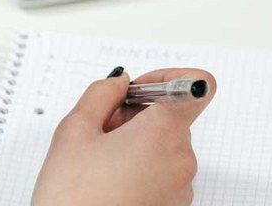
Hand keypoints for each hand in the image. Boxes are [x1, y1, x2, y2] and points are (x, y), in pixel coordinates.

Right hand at [32, 68, 215, 205]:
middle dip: (137, 116)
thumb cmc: (73, 196)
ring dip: (137, 142)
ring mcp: (181, 185)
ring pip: (165, 144)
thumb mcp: (75, 129)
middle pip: (171, 117)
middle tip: (102, 130)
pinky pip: (163, 171)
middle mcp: (182, 158)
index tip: (142, 86)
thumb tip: (119, 83)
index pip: (197, 85)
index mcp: (163, 132)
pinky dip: (141, 166)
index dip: (168, 78)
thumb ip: (101, 93)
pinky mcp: (174, 204)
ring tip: (101, 160)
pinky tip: (110, 178)